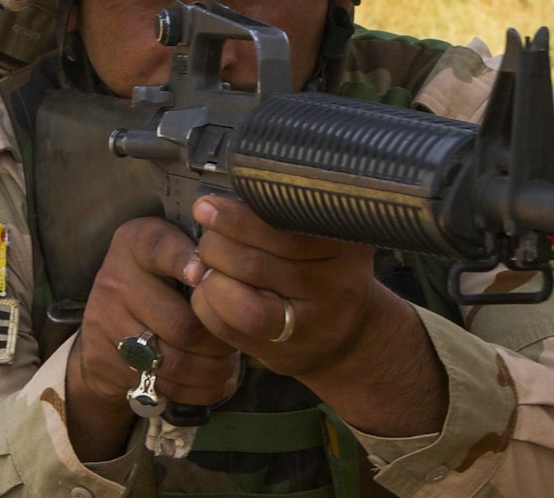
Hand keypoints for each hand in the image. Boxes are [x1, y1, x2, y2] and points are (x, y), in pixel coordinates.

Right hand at [65, 218, 240, 459]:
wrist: (101, 332)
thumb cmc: (154, 282)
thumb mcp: (168, 252)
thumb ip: (199, 254)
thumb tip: (244, 272)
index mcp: (135, 243)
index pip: (162, 250)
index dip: (189, 264)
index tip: (210, 277)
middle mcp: (115, 279)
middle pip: (182, 322)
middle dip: (219, 339)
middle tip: (238, 340)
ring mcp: (106, 324)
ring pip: (176, 361)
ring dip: (214, 369)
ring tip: (229, 363)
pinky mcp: (106, 363)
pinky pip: (165, 386)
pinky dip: (200, 391)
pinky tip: (216, 382)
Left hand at [184, 195, 446, 435]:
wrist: (348, 333)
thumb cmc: (322, 267)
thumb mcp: (323, 232)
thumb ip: (287, 211)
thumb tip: (223, 198)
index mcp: (346, 246)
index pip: (283, 233)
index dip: (237, 220)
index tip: (207, 205)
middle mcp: (336, 289)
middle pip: (256, 265)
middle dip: (216, 245)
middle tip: (206, 231)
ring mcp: (311, 327)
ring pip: (243, 305)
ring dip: (211, 278)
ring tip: (205, 261)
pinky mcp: (284, 354)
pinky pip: (230, 329)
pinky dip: (207, 305)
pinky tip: (209, 288)